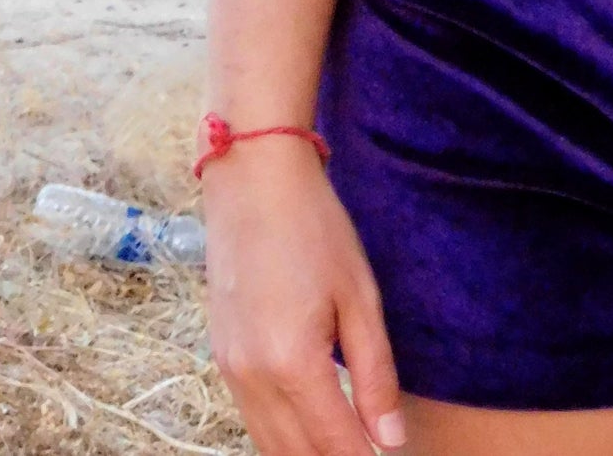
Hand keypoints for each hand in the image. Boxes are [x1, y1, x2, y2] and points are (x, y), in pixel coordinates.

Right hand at [203, 136, 405, 453]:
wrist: (253, 183)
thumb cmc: (315, 229)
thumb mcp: (360, 296)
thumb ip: (375, 374)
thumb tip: (391, 440)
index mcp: (292, 363)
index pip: (335, 443)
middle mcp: (253, 378)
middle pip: (297, 455)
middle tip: (371, 451)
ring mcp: (230, 371)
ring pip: (269, 444)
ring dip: (306, 454)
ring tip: (345, 444)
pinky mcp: (221, 358)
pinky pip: (252, 418)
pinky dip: (281, 435)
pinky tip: (309, 428)